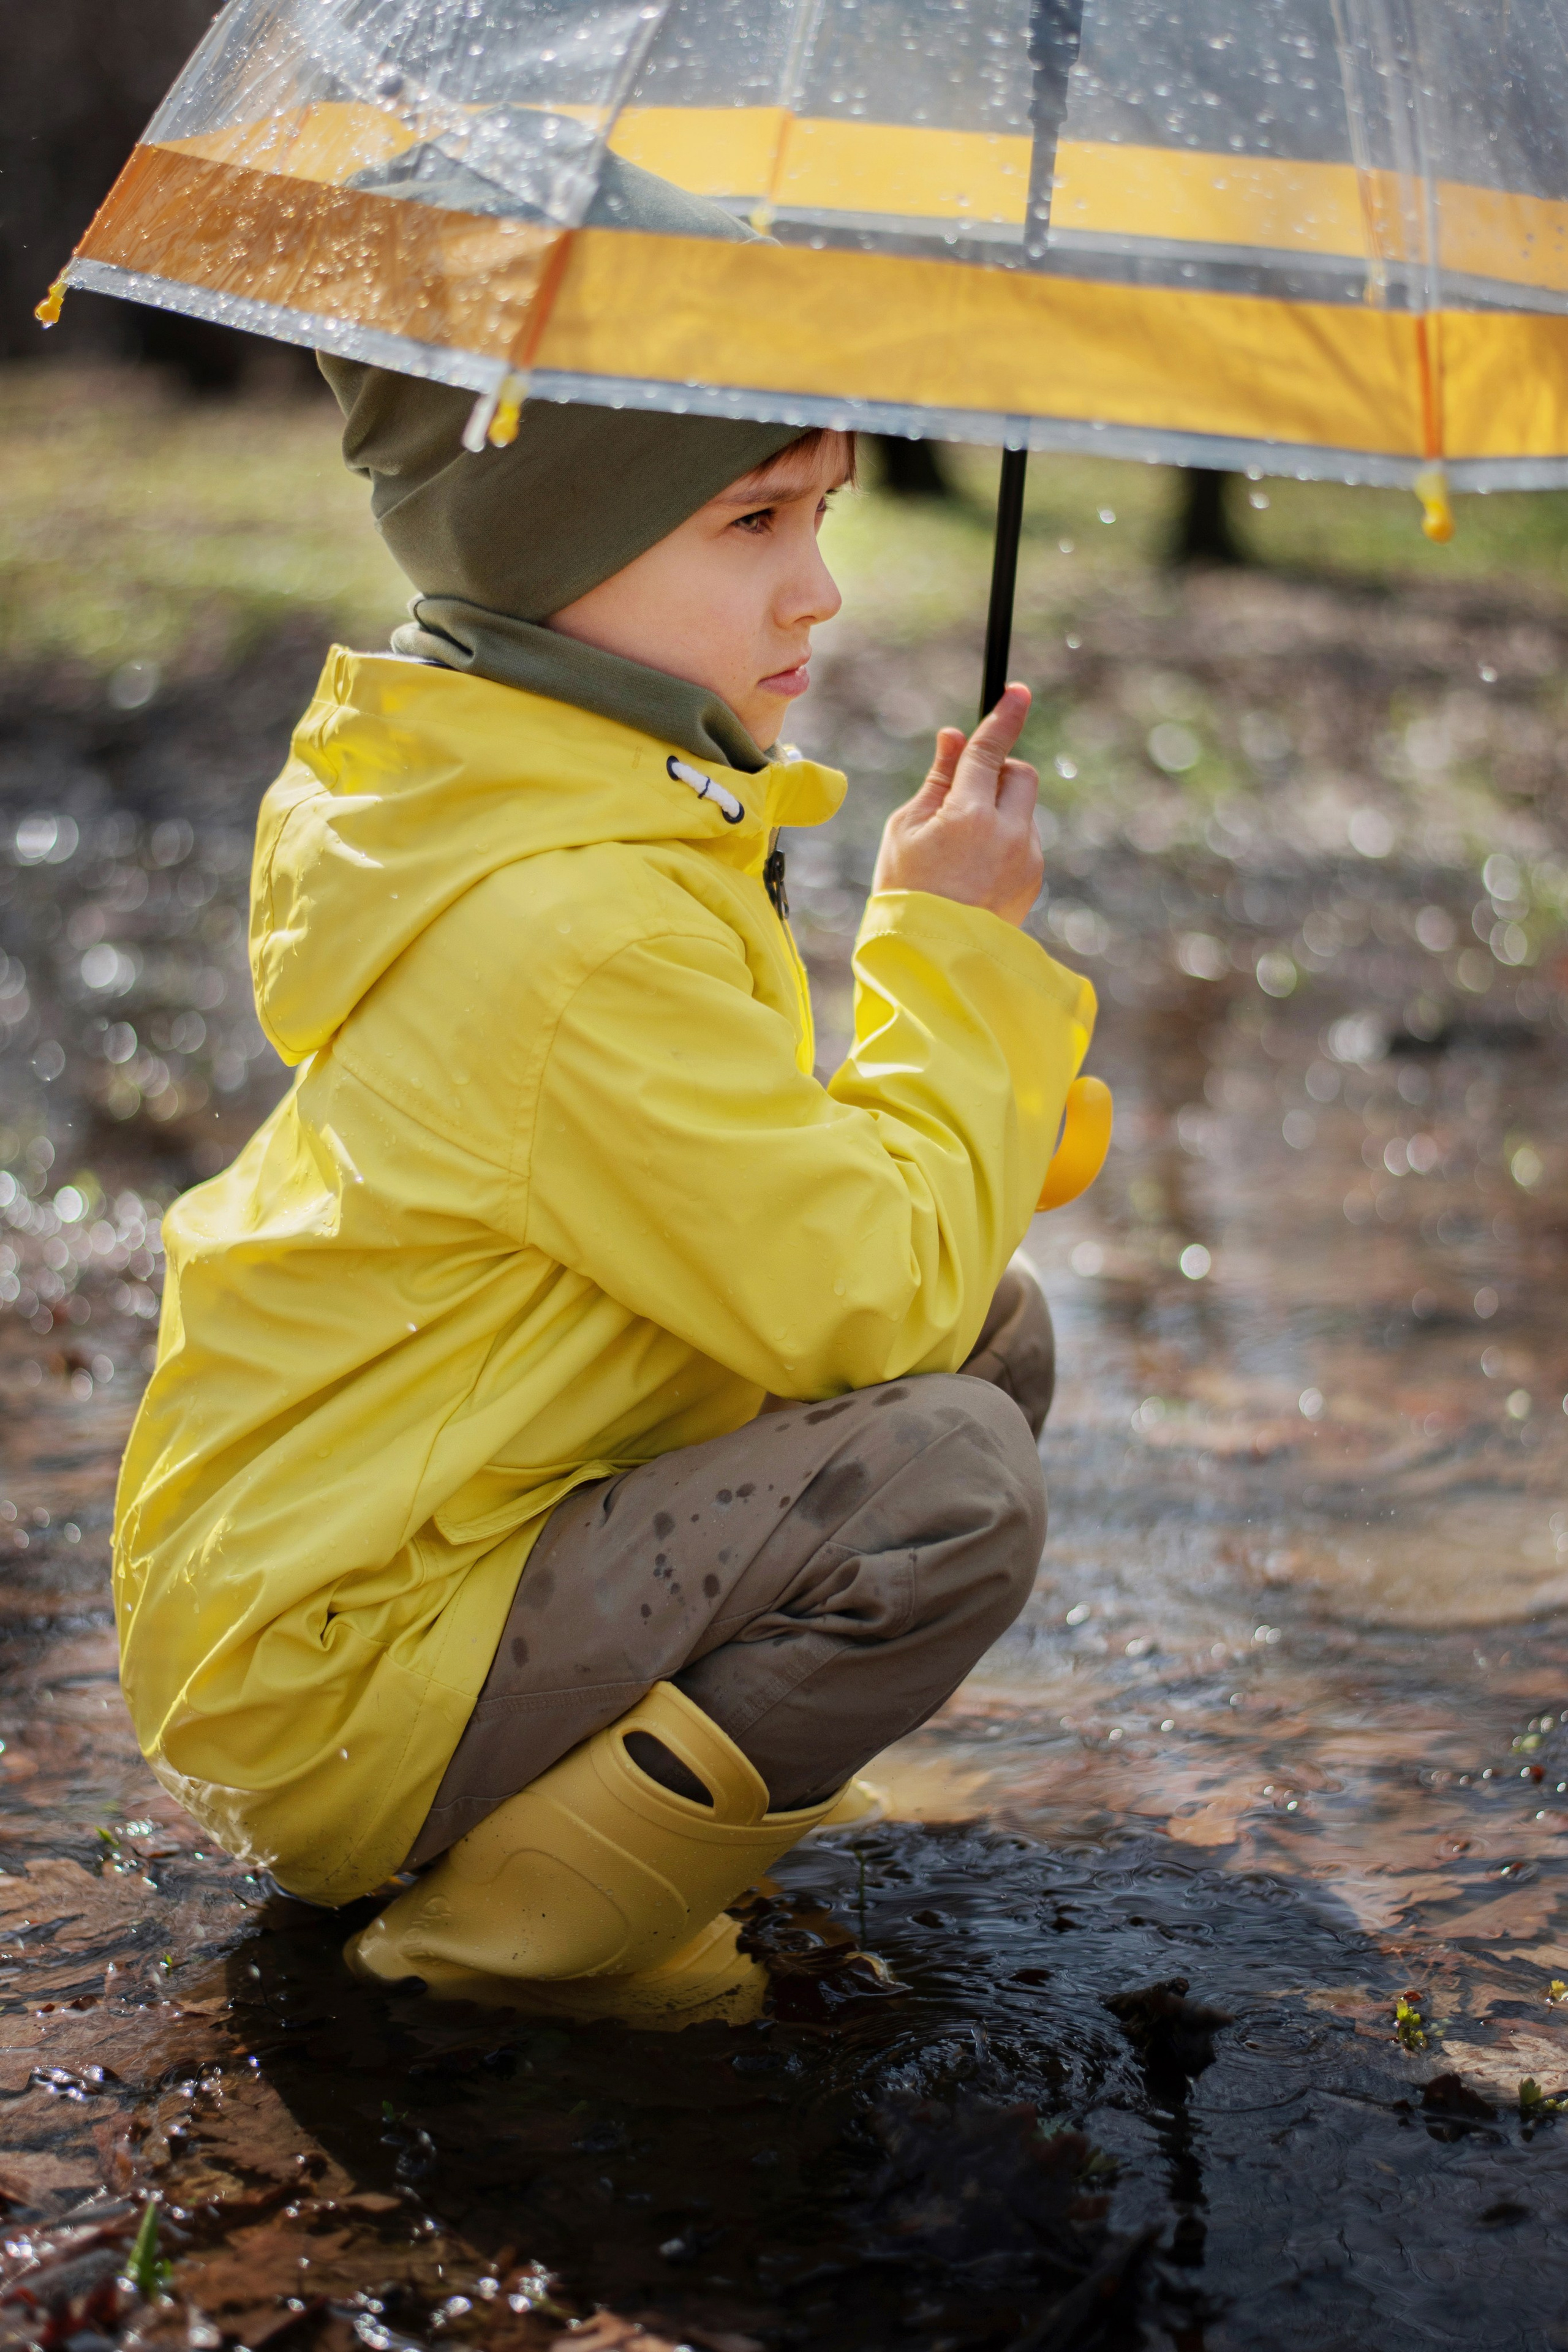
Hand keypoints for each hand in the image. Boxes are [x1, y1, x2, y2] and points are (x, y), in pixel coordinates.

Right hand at [871, 683, 1043, 927]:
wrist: (931, 957)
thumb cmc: (906, 889)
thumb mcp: (906, 829)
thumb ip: (937, 780)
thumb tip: (955, 738)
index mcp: (970, 817)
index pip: (991, 752)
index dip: (1004, 717)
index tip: (1019, 691)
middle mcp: (1008, 834)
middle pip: (1020, 774)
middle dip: (999, 771)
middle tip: (966, 792)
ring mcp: (1027, 858)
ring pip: (1022, 809)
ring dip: (999, 811)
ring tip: (961, 850)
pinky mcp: (1034, 878)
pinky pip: (1024, 840)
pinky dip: (1004, 840)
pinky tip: (975, 870)